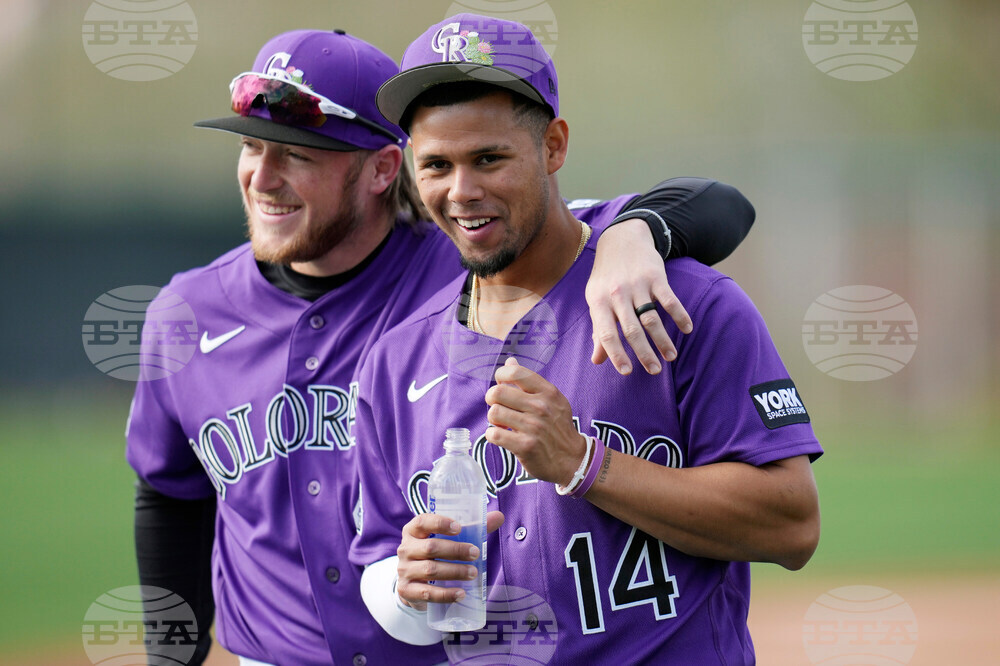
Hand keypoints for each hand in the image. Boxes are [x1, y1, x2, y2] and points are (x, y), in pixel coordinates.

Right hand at [396, 511, 504, 609]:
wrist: (412, 583)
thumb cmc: (435, 554)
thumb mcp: (447, 539)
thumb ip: (473, 527)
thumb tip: (499, 516)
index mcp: (413, 530)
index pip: (422, 521)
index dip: (440, 523)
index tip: (459, 528)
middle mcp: (406, 549)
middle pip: (430, 547)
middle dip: (455, 550)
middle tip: (475, 553)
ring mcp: (404, 570)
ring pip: (430, 570)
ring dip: (454, 571)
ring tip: (473, 573)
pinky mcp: (407, 590)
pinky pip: (427, 593)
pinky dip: (446, 594)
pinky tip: (461, 594)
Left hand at [485, 357, 587, 484]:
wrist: (573, 460)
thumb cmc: (558, 427)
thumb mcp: (552, 400)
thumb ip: (530, 381)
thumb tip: (510, 361)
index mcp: (548, 392)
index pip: (515, 372)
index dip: (501, 376)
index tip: (502, 385)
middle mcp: (541, 407)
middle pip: (497, 392)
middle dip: (492, 399)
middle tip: (499, 406)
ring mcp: (533, 427)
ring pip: (494, 413)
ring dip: (493, 419)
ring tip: (502, 423)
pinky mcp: (525, 446)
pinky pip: (494, 434)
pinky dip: (493, 435)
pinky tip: (502, 436)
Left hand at [588, 218, 692, 374]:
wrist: (621, 240)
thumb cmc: (606, 277)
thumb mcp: (596, 300)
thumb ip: (599, 331)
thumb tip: (597, 361)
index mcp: (598, 302)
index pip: (606, 334)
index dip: (616, 354)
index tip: (627, 372)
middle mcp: (617, 294)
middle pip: (632, 330)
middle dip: (644, 354)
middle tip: (655, 371)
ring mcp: (637, 285)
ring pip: (652, 319)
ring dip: (663, 340)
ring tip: (670, 357)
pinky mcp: (656, 277)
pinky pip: (670, 300)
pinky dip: (680, 316)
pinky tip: (687, 329)